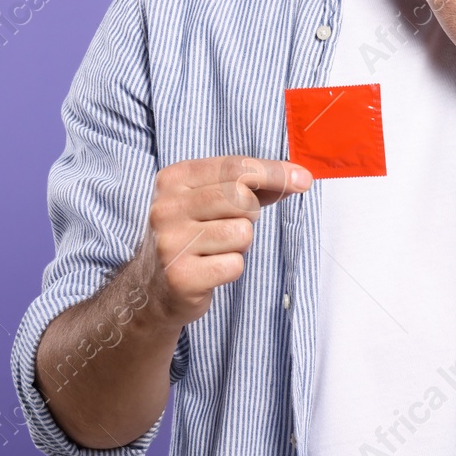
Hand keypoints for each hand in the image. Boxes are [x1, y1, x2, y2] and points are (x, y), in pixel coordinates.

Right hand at [139, 155, 310, 327]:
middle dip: (250, 213)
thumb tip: (298, 178)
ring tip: (216, 249)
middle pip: (241, 197)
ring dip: (240, 244)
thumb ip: (250, 185)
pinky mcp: (181, 277)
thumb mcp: (209, 200)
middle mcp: (167, 207)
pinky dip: (231, 268)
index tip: (303, 179)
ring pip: (242, 232)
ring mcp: (171, 243)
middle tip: (230, 225)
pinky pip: (234, 265)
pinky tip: (210, 270)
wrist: (152, 289)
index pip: (235, 166)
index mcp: (174, 179)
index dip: (274, 172)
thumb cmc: (192, 235)